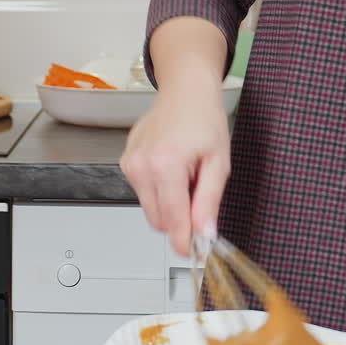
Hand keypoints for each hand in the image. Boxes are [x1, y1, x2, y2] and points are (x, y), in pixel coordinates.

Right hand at [119, 83, 230, 255]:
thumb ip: (209, 201)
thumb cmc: (204, 118)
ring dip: (170, 204)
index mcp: (166, 166)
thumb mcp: (219, 162)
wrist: (185, 90)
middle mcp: (142, 166)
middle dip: (180, 219)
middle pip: (158, 220)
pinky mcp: (126, 163)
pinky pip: (144, 192)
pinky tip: (172, 167)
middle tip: (199, 194)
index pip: (172, 221)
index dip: (184, 242)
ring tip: (186, 175)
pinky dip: (160, 189)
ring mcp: (130, 164)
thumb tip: (205, 233)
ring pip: (150, 209)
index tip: (193, 253)